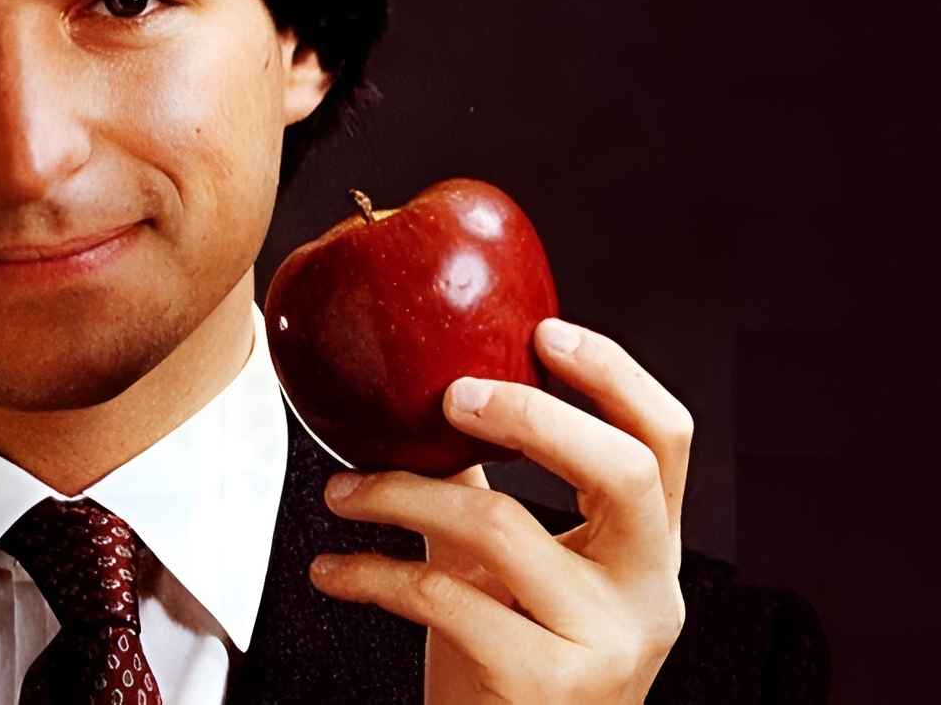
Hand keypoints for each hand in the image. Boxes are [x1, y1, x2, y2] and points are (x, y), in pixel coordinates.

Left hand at [309, 318, 691, 702]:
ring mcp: (605, 645)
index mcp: (645, 552)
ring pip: (501, 526)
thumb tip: (430, 399)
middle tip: (449, 395)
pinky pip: (443, 595)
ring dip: (400, 495)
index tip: (543, 331)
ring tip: (342, 493)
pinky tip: (334, 570)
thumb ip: (488, 492)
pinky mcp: (544, 685)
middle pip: (624, 470)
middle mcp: (647, 595)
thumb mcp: (510, 570)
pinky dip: (372, 572)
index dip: (615, 375)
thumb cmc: (501, 662)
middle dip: (532, 414)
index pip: (666, 441)